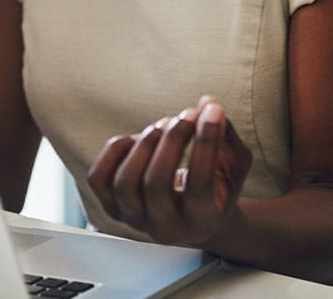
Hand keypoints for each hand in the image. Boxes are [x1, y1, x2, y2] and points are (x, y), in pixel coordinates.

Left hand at [87, 96, 251, 247]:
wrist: (191, 214)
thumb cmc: (216, 184)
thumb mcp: (233, 164)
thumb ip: (226, 135)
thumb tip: (207, 104)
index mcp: (201, 222)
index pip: (200, 185)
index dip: (206, 144)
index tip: (212, 112)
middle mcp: (165, 229)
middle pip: (156, 183)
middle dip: (172, 140)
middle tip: (187, 115)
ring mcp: (134, 219)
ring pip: (125, 183)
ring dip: (145, 144)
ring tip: (164, 124)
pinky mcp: (111, 206)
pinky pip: (99, 178)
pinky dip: (116, 150)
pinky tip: (137, 139)